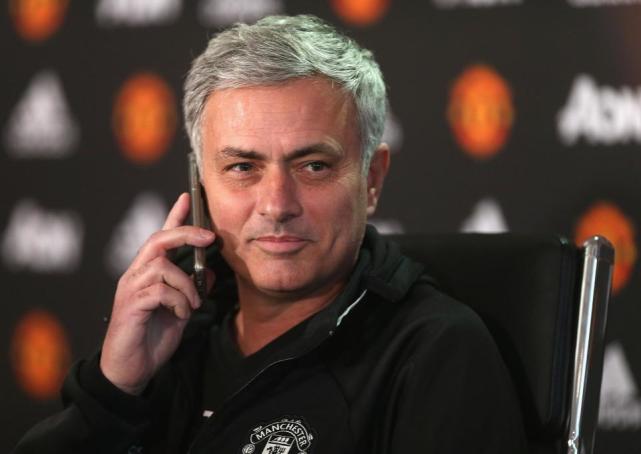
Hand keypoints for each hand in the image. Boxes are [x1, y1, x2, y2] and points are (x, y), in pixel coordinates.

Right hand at [100, 193, 214, 394]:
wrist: (131, 369)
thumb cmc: (152, 337)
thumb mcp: (180, 310)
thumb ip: (191, 290)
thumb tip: (208, 271)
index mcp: (148, 273)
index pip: (161, 237)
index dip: (174, 216)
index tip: (188, 197)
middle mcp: (136, 275)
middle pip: (159, 240)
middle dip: (186, 233)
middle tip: (209, 237)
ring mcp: (130, 289)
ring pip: (163, 267)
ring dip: (187, 285)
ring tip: (192, 305)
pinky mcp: (130, 305)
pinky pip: (161, 291)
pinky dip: (178, 302)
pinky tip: (179, 316)